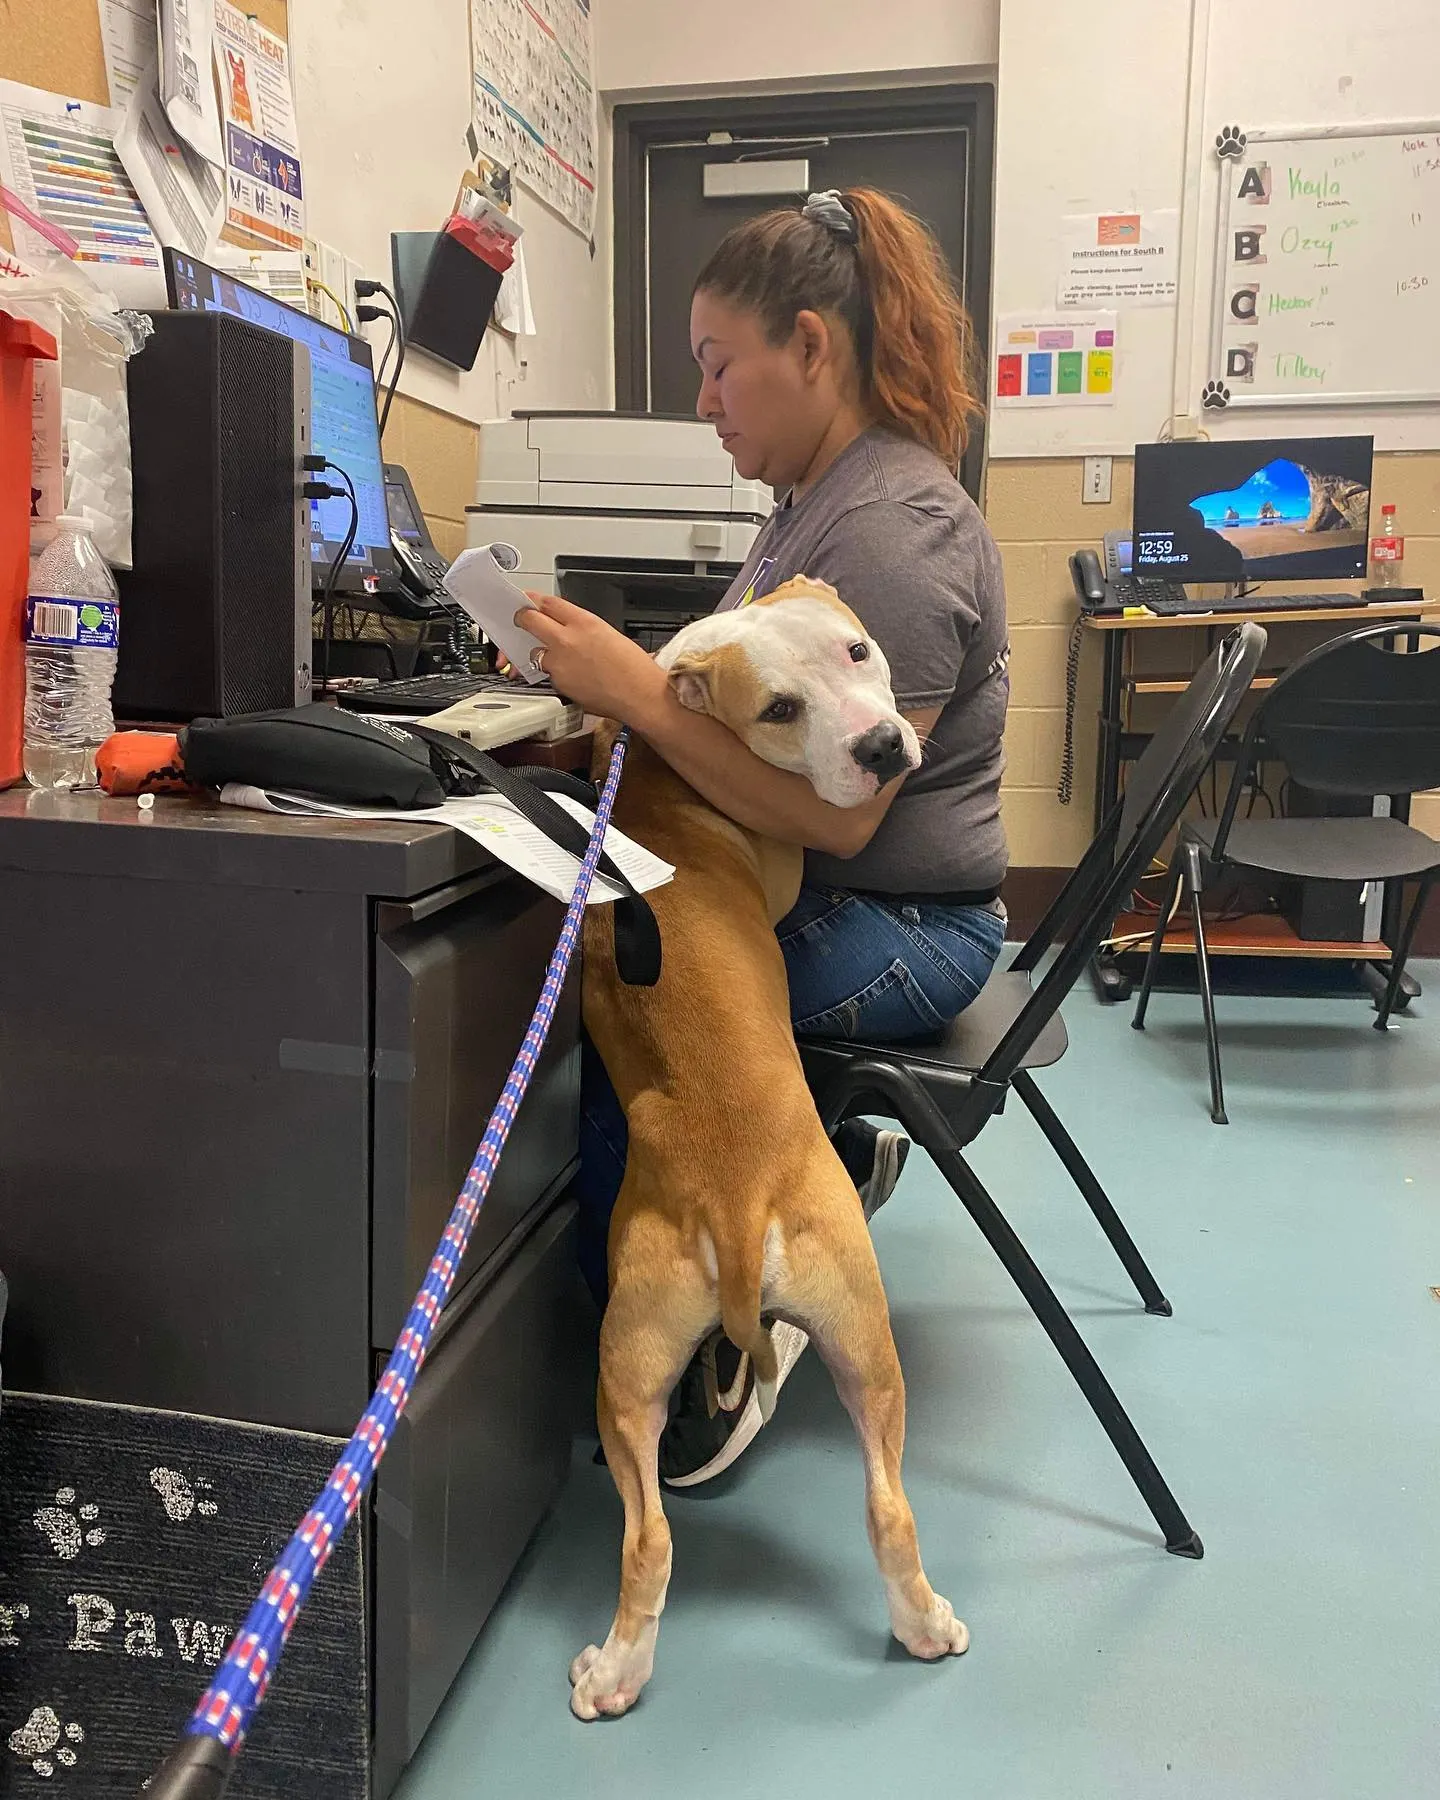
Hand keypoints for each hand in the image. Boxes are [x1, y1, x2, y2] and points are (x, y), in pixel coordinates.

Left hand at [519, 593, 668, 724]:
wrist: (640, 695)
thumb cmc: (634, 669)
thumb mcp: (610, 634)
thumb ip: (584, 628)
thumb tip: (569, 627)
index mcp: (584, 622)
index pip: (548, 603)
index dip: (535, 600)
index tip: (529, 601)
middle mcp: (567, 639)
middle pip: (530, 620)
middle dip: (523, 619)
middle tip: (521, 620)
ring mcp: (559, 663)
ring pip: (535, 652)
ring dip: (540, 652)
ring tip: (558, 659)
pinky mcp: (558, 684)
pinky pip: (548, 674)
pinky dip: (555, 674)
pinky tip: (573, 677)